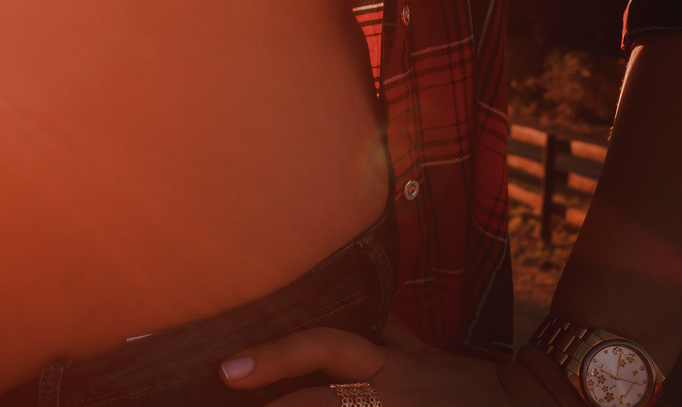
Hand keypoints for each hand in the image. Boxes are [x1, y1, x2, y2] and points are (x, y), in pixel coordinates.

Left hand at [219, 318, 586, 406]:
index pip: (323, 349)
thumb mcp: (426, 353)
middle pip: (316, 404)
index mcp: (386, 366)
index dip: (275, 356)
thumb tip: (360, 303)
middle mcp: (388, 397)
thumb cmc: (472, 385)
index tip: (229, 370)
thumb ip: (389, 335)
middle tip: (227, 396)